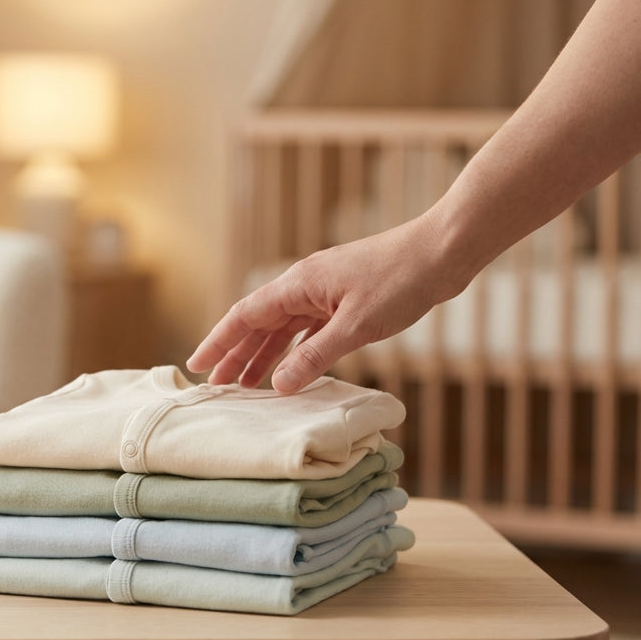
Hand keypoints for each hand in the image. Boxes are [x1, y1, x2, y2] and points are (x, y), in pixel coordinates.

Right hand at [187, 215, 467, 392]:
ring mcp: (324, 291)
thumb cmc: (401, 281)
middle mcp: (304, 285)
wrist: (442, 253)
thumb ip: (314, 356)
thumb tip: (279, 385)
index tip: (198, 365)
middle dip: (235, 354)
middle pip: (258, 323)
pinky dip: (293, 348)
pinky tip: (289, 367)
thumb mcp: (356, 326)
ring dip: (263, 354)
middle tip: (218, 386)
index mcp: (298, 284)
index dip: (219, 342)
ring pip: (282, 326)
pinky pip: (307, 327)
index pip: (245, 315)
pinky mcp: (344, 298)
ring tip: (248, 386)